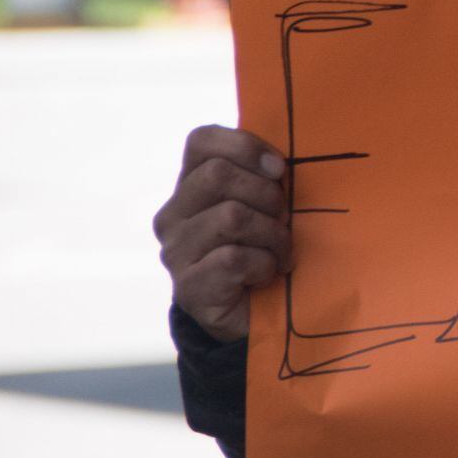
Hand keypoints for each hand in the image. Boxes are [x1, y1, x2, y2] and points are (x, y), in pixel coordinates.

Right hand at [154, 126, 291, 343]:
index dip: (244, 146)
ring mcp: (176, 252)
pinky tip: (268, 275)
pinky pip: (234, 258)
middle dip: (266, 195)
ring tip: (281, 253)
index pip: (200, 141)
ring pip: (231, 217)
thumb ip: (264, 177)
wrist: (255, 317)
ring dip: (272, 235)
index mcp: (190, 186)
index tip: (279, 170)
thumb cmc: (267, 250)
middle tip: (284, 219)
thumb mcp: (267, 207)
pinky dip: (264, 264)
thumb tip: (281, 160)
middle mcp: (173, 215)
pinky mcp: (189, 287)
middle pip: (218, 175)